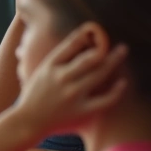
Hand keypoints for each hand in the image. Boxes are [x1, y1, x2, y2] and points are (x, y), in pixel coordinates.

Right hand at [12, 24, 128, 136]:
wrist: (27, 122)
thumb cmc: (33, 96)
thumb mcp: (39, 72)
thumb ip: (55, 60)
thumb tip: (74, 44)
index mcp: (49, 66)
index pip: (70, 45)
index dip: (85, 35)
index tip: (95, 29)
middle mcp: (62, 78)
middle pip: (90, 58)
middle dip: (105, 47)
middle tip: (120, 44)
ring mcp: (73, 94)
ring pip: (99, 74)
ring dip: (113, 60)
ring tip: (122, 51)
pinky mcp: (82, 110)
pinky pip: (105, 99)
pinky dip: (116, 90)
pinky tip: (122, 82)